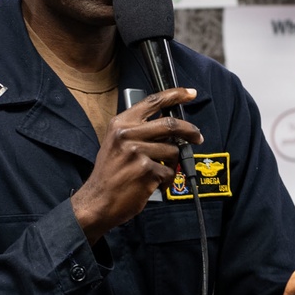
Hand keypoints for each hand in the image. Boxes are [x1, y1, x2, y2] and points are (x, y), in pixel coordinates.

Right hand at [71, 87, 202, 242]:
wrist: (97, 201)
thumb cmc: (109, 175)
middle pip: (170, 124)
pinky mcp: (146, 170)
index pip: (152, 102)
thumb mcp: (115, 144)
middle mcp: (127, 135)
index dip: (175, 95)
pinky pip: (170, 172)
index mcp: (120, 124)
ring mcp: (136, 152)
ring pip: (173, 151)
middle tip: (197, 137)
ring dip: (173, 163)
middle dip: (190, 131)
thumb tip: (169, 128)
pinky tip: (154, 184)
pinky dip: (167, 180)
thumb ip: (137, 131)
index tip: (190, 93)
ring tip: (160, 172)